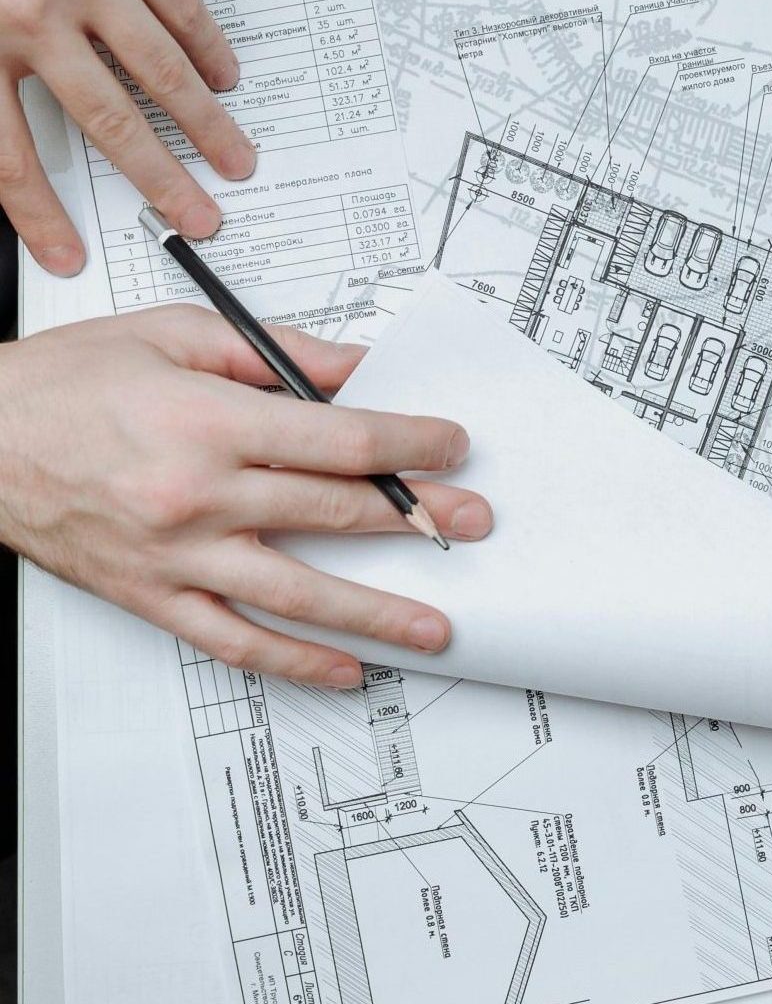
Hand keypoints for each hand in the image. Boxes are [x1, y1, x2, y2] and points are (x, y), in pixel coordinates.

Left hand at [0, 0, 253, 276]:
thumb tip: (4, 120)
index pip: (6, 154)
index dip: (38, 216)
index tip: (67, 252)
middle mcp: (33, 12)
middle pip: (110, 127)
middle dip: (161, 186)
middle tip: (195, 217)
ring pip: (160, 76)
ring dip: (205, 128)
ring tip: (234, 161)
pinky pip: (181, 9)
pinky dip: (209, 50)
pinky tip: (224, 76)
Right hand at [0, 305, 493, 685]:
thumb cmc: (66, 383)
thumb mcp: (177, 334)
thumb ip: (277, 353)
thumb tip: (357, 368)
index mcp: (210, 421)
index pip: (343, 442)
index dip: (412, 446)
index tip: (451, 447)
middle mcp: (199, 495)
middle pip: (337, 513)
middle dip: (421, 519)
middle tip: (473, 525)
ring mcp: (178, 556)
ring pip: (300, 593)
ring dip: (378, 613)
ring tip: (437, 628)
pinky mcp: (153, 596)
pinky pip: (236, 642)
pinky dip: (295, 661)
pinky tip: (343, 669)